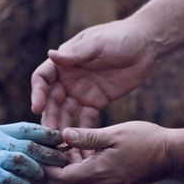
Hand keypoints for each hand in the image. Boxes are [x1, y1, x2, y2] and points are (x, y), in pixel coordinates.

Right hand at [0, 123, 65, 183]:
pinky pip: (12, 180)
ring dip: (37, 170)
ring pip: (24, 161)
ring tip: (43, 176)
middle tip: (63, 159)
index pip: (27, 128)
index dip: (46, 134)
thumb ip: (4, 142)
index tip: (61, 139)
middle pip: (30, 145)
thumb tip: (32, 148)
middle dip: (50, 153)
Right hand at [31, 18, 157, 132]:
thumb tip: (50, 54)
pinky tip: (79, 145)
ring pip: (66, 112)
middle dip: (49, 116)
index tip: (37, 107)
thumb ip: (76, 53)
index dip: (38, 92)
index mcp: (64, 61)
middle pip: (52, 100)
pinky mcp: (97, 102)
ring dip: (61, 127)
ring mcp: (82, 91)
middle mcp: (69, 78)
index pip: (43, 78)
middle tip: (48, 134)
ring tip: (60, 143)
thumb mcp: (97, 43)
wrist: (145, 45)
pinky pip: (85, 119)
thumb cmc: (119, 37)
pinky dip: (82, 132)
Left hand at [45, 122, 172, 183]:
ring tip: (67, 140)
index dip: (48, 165)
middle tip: (51, 142)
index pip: (62, 177)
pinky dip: (85, 162)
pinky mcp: (117, 180)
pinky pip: (93, 175)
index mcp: (98, 173)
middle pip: (69, 179)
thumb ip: (87, 136)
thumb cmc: (146, 140)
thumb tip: (63, 135)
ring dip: (72, 161)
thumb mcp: (114, 134)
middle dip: (58, 162)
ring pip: (81, 177)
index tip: (41, 149)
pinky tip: (86, 144)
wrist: (173, 154)